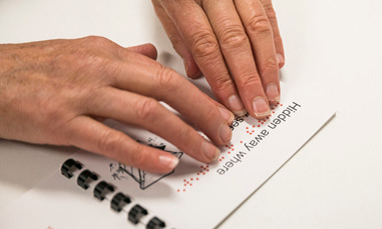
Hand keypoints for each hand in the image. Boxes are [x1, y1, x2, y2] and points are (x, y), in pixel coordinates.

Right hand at [0, 36, 233, 172]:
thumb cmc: (33, 67)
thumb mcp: (84, 50)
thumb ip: (123, 55)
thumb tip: (152, 55)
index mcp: (109, 53)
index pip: (167, 74)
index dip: (199, 96)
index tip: (219, 112)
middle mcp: (101, 69)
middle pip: (167, 89)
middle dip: (203, 114)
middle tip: (224, 134)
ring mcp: (82, 95)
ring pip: (147, 113)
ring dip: (183, 135)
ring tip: (205, 151)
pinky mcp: (62, 123)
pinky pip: (111, 139)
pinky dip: (143, 153)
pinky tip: (165, 162)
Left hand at [152, 0, 284, 118]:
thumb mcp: (162, 1)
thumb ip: (179, 35)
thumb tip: (197, 72)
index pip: (206, 45)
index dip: (221, 77)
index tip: (231, 102)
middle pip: (235, 40)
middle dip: (248, 79)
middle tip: (258, 107)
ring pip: (257, 28)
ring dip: (266, 65)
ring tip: (272, 93)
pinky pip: (267, 11)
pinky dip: (275, 38)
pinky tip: (277, 61)